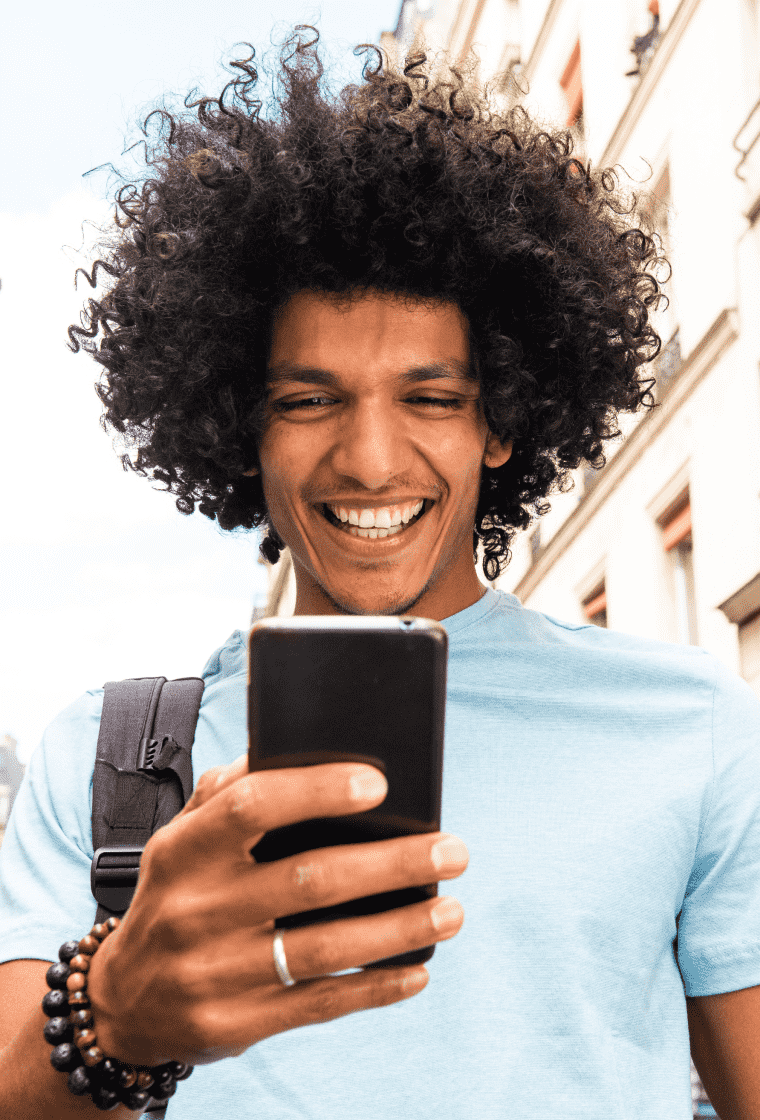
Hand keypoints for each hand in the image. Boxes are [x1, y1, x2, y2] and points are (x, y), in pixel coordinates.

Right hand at [86, 757, 467, 1066]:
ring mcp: (216, 972)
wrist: (122, 1001)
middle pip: (310, 879)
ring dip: (399, 928)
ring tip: (450, 910)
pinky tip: (417, 969)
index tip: (378, 783)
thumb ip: (226, 795)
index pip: (251, 806)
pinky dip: (377, 987)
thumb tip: (286, 751)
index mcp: (183, 851)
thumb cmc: (174, 898)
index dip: (316, 790)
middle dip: (392, 864)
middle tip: (450, 851)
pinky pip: (320, 1003)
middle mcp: (197, 910)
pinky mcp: (237, 1023)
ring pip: (325, 948)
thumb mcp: (179, 841)